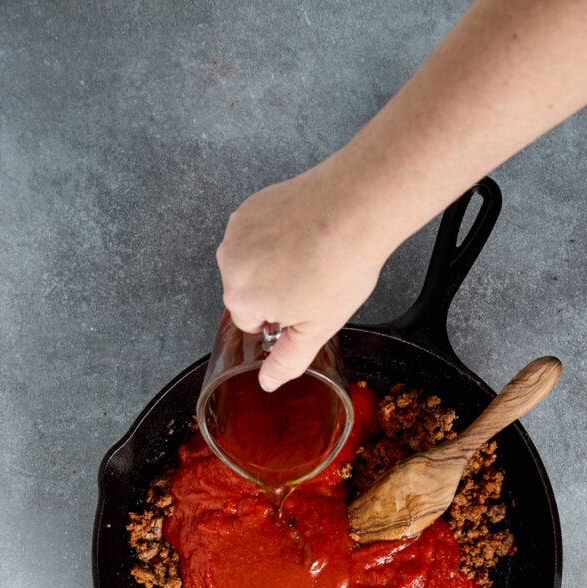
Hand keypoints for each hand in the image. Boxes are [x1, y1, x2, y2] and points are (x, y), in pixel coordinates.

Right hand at [216, 158, 386, 391]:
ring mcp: (239, 229)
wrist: (357, 207)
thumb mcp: (317, 328)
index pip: (251, 322)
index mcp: (240, 298)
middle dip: (274, 289)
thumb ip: (287, 360)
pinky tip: (306, 233)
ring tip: (311, 255)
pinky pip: (259, 233)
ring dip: (275, 261)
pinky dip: (278, 235)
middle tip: (312, 279)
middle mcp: (229, 262)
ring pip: (252, 260)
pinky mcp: (252, 205)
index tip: (305, 303)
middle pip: (247, 290)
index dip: (282, 317)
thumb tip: (268, 381)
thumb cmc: (341, 265)